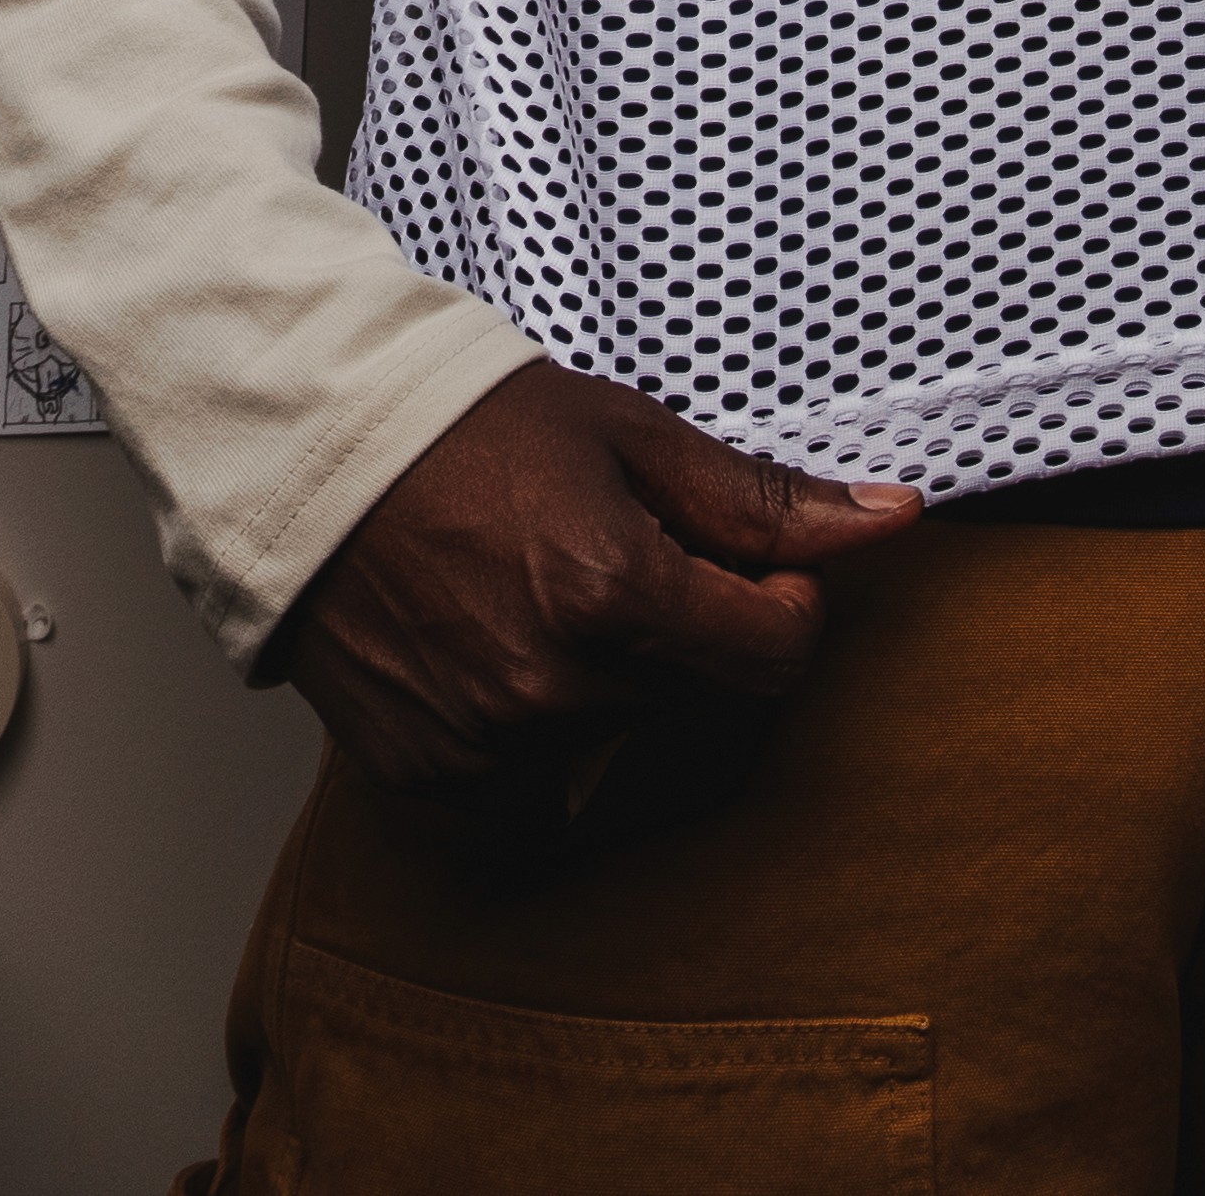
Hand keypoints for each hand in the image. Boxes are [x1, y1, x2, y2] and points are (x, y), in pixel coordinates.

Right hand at [277, 361, 916, 801]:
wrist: (312, 452)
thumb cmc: (471, 427)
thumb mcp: (632, 435)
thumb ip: (763, 498)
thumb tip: (893, 520)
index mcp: (615, 596)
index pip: (778, 654)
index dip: (780, 603)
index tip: (741, 565)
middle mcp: (554, 689)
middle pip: (697, 691)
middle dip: (685, 630)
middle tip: (608, 550)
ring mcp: (487, 745)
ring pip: (617, 733)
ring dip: (607, 676)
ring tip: (535, 586)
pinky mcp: (431, 778)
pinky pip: (530, 775)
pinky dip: (530, 718)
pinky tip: (490, 639)